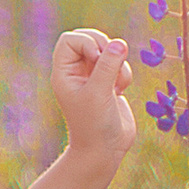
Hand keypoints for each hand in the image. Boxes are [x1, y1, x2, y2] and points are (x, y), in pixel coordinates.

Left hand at [49, 28, 136, 170]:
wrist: (104, 150)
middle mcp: (76, 72)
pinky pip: (120, 64)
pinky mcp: (109, 83)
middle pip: (89, 39)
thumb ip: (108, 65)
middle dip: (105, 46)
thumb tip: (119, 43)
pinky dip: (124, 74)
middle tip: (112, 63)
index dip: (87, 42)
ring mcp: (93, 76)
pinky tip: (120, 92)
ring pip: (108, 51)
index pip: (70, 40)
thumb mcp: (99, 93)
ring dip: (118, 63)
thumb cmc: (94, 124)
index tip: (97, 59)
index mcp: (64, 73)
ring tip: (115, 85)